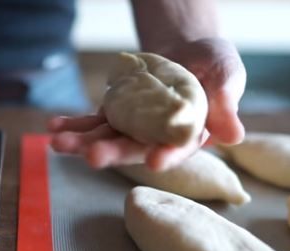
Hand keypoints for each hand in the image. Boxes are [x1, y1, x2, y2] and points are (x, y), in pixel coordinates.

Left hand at [48, 37, 245, 170]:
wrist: (185, 50)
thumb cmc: (212, 65)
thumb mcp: (226, 75)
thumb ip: (226, 102)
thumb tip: (234, 136)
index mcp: (188, 135)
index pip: (178, 148)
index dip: (167, 155)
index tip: (154, 161)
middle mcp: (156, 138)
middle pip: (133, 148)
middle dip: (112, 153)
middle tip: (92, 157)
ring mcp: (133, 128)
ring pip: (106, 138)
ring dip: (82, 142)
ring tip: (57, 142)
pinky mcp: (116, 115)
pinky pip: (93, 121)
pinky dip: (74, 123)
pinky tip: (54, 124)